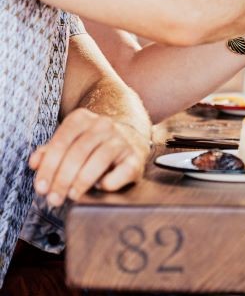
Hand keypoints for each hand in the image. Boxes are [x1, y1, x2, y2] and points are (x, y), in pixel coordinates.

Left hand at [29, 108, 149, 205]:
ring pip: (100, 158)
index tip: (41, 188)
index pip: (61, 141)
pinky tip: (101, 187)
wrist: (128, 138)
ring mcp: (122, 139)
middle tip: (54, 198)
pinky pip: (124, 170)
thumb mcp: (68, 144)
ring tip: (73, 196)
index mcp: (82, 119)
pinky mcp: (136, 157)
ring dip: (83, 181)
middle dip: (63, 178)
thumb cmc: (91, 147)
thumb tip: (34, 163)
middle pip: (79, 151)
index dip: (48, 167)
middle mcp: (104, 125)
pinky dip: (111, 181)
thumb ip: (50, 152)